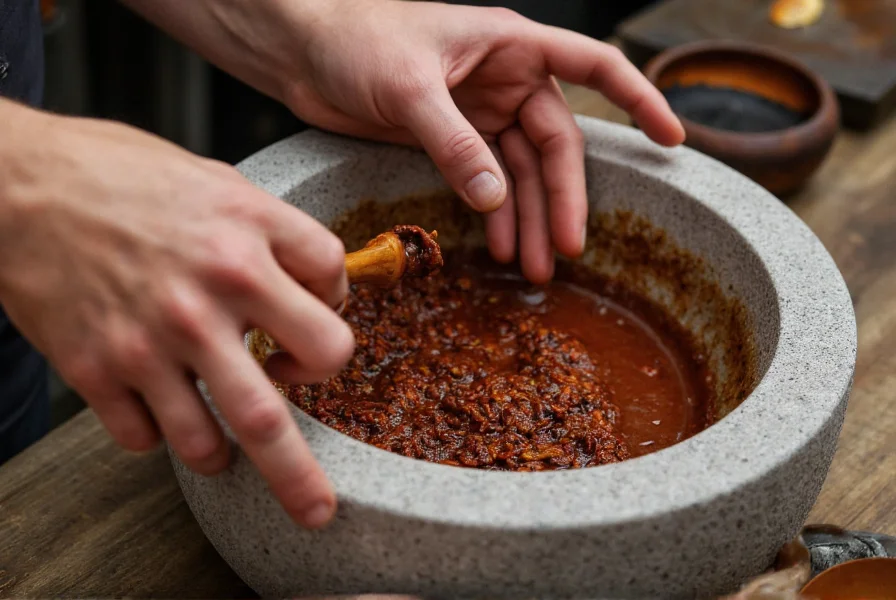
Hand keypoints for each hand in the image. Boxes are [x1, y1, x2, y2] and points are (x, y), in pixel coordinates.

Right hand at [0, 101, 352, 527]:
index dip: (334, 303)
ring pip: (216, 442)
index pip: (336, 285)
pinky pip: (146, 440)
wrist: (15, 185)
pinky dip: (158, 435)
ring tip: (225, 447)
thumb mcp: (214, 182)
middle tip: (318, 503)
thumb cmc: (117, 177)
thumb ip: (269, 233)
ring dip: (226, 454)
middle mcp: (211, 291)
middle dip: (313, 459)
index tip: (315, 313)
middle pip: (305, 380)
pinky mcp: (96, 367)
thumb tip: (311, 285)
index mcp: (247, 232)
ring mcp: (154, 336)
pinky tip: (156, 407)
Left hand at [123, 0, 683, 283]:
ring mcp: (480, 112)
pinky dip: (496, 215)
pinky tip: (500, 247)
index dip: (639, 101)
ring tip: (535, 266)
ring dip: (530, 218)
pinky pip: (487, 182)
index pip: (594, 67)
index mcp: (511, 46)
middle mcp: (505, 79)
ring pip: (522, 172)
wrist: (301, 51)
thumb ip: (455, 141)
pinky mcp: (451, 139)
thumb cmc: (353, 37)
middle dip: (563, 199)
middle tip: (568, 250)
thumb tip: (495, 198)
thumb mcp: (409, 87)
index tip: (672, 142)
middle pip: (556, 144)